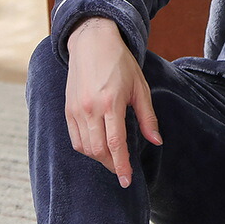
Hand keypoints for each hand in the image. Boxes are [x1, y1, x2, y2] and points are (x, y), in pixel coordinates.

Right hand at [65, 17, 161, 187]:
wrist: (92, 42)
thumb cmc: (120, 63)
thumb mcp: (140, 86)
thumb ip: (147, 116)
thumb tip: (156, 141)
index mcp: (111, 103)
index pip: (115, 144)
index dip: (121, 165)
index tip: (127, 180)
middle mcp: (90, 109)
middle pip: (98, 150)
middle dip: (111, 164)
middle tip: (123, 170)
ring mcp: (76, 110)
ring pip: (84, 147)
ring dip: (98, 158)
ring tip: (112, 159)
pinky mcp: (68, 109)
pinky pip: (75, 138)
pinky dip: (86, 148)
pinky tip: (98, 147)